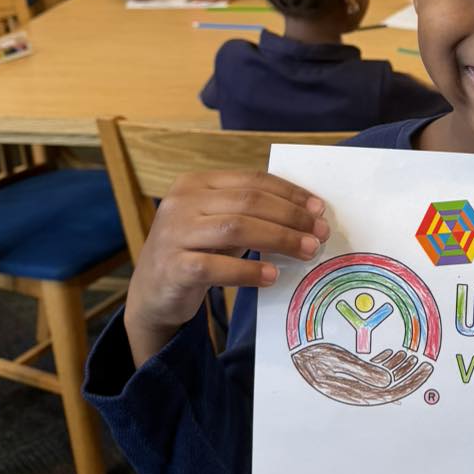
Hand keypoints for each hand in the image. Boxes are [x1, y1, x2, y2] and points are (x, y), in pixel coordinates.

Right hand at [124, 170, 330, 367]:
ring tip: (308, 252)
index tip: (319, 209)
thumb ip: (253, 213)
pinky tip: (272, 276)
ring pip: (236, 228)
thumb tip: (310, 215)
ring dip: (280, 239)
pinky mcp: (172, 267)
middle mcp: (181, 202)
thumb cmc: (198, 252)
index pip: (252, 180)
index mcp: (196, 183)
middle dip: (291, 217)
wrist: (152, 293)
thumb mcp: (220, 223)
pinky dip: (248, 271)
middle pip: (249, 202)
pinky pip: (216, 266)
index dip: (290, 193)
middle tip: (320, 234)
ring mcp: (173, 234)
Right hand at [292, 343, 433, 404]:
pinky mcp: (350, 373)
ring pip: (383, 378)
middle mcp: (358, 390)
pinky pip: (373, 372)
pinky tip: (391, 355)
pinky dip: (384, 364)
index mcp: (357, 391)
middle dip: (410, 375)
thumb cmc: (312, 357)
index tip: (426, 370)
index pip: (392, 392)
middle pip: (392, 386)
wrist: (294, 354)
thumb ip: (364, 373)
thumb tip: (389, 383)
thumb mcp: (337, 361)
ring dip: (398, 368)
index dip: (412, 382)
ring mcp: (355, 382)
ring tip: (409, 355)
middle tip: (426, 363)